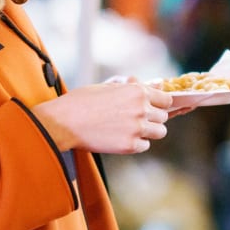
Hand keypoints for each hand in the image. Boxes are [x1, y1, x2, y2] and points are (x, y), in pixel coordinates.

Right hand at [31, 78, 171, 153]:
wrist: (63, 122)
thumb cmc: (82, 101)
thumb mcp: (107, 87)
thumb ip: (131, 86)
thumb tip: (151, 83)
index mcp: (137, 91)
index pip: (166, 99)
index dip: (159, 104)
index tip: (153, 108)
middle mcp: (141, 109)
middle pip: (163, 117)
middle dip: (152, 118)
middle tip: (136, 120)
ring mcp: (137, 128)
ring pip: (159, 132)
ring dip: (149, 131)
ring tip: (132, 130)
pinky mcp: (130, 145)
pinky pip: (145, 145)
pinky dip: (137, 143)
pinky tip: (122, 138)